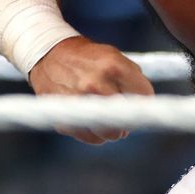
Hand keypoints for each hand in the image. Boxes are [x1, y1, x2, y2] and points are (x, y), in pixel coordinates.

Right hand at [28, 37, 154, 143]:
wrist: (48, 55)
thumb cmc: (86, 57)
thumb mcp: (113, 56)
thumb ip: (132, 78)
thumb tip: (146, 104)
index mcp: (112, 66)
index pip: (144, 96)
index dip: (144, 100)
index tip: (138, 100)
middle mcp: (95, 85)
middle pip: (128, 119)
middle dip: (129, 118)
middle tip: (123, 112)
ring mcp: (78, 102)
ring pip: (112, 133)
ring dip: (114, 129)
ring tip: (106, 116)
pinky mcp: (65, 118)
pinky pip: (92, 138)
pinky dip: (96, 133)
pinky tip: (92, 120)